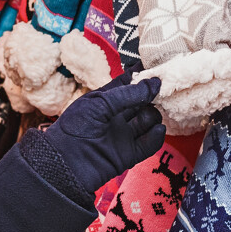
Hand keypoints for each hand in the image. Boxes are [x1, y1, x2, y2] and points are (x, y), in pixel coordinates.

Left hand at [41, 76, 164, 192]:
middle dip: (154, 95)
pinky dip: (155, 137)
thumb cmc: (74, 128)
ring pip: (149, 121)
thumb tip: (154, 83)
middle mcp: (116, 116)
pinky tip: (156, 129)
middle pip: (143, 101)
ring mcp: (123, 135)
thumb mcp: (99, 103)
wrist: (64, 164)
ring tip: (150, 113)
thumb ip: (128, 93)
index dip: (143, 75)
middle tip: (166, 89)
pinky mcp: (129, 155)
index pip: (129, 83)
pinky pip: (149, 144)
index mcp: (106, 100)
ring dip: (153, 115)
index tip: (159, 67)